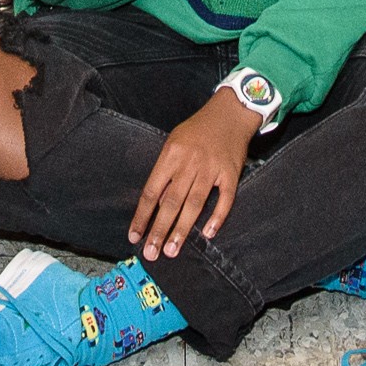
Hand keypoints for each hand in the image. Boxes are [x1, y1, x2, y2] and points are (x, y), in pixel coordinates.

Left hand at [128, 91, 261, 258]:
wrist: (230, 112)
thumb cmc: (197, 130)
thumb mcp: (173, 142)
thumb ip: (166, 172)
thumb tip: (156, 205)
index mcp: (171, 155)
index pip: (152, 191)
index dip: (142, 216)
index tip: (134, 236)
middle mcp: (190, 163)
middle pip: (171, 202)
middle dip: (159, 230)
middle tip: (152, 253)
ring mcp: (211, 168)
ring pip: (194, 204)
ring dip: (182, 230)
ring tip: (172, 250)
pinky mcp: (231, 173)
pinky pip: (224, 199)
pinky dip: (217, 217)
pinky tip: (209, 233)